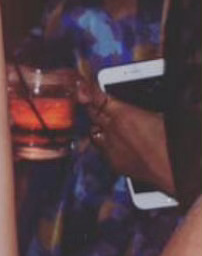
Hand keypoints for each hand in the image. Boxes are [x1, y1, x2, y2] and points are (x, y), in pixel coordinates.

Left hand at [78, 77, 175, 195]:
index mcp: (122, 114)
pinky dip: (105, 146)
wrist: (176, 170)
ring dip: (98, 128)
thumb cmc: (172, 142)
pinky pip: (102, 151)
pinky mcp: (114, 163)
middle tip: (92, 103)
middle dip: (91, 108)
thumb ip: (137, 108)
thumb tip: (137, 107)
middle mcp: (112, 130)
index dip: (86, 90)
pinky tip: (114, 145)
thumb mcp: (159, 115)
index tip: (79, 84)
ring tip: (104, 126)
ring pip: (94, 133)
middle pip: (92, 114)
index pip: (96, 98)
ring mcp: (110, 148)